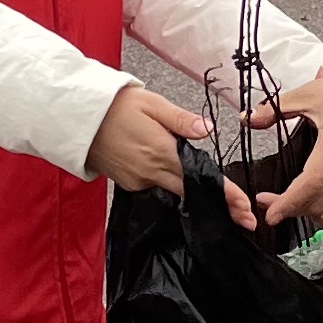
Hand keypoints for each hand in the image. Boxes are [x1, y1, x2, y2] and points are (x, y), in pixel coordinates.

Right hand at [90, 85, 257, 227]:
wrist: (77, 118)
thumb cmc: (116, 106)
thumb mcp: (152, 103)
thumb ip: (181, 120)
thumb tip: (208, 130)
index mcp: (162, 151)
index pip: (201, 177)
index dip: (225, 193)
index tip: (244, 208)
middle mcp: (151, 171)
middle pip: (192, 193)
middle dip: (219, 205)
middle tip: (245, 219)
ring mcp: (139, 180)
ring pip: (175, 191)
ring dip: (197, 198)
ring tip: (222, 206)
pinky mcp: (129, 183)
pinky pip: (157, 187)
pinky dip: (173, 187)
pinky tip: (185, 187)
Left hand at [258, 65, 322, 227]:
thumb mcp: (314, 93)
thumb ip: (279, 108)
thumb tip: (250, 118)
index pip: (310, 187)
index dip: (287, 204)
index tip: (271, 212)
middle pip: (319, 206)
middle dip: (293, 209)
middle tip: (276, 202)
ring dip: (314, 213)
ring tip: (302, 200)